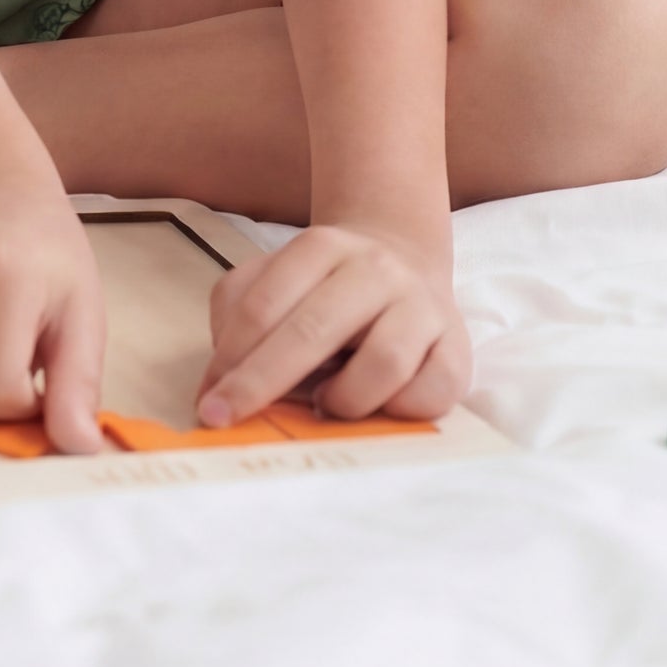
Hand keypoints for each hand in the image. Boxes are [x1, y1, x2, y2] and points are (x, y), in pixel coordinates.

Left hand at [194, 222, 470, 427]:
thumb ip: (238, 316)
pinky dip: (400, 411)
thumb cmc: (326, 289)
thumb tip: (215, 385)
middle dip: (261, 383)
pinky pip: (433, 391)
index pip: (265, 304)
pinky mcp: (457, 345)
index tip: (208, 403)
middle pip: (313, 330)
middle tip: (227, 420)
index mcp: (323, 247)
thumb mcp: (276, 280)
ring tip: (325, 405)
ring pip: (384, 362)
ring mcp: (421, 305)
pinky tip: (379, 409)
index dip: (231, 359)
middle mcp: (375, 269)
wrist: (407, 261)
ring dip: (343, 398)